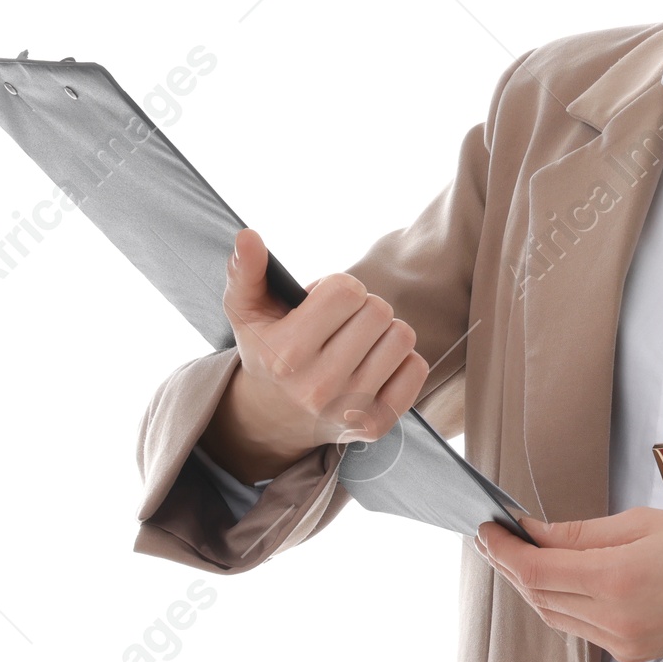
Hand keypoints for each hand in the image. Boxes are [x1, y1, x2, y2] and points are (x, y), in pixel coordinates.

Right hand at [202, 228, 428, 483]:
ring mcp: (350, 409)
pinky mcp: (377, 424)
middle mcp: (318, 386)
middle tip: (342, 323)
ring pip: (402, 336)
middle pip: (378, 311)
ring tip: (358, 342)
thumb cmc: (268, 349)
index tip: (323, 304)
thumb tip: (248, 236)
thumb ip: (246, 271)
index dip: (339, 288)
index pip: (347, 290)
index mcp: (286, 354)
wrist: (274, 417)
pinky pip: (416, 368)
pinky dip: (401, 360)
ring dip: (384, 332)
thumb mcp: (246, 311)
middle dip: (362, 307)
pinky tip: (374, 365)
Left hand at [475, 508, 662, 661]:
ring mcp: (622, 642)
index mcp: (617, 578)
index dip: (504, 551)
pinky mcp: (631, 653)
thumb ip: (582, 532)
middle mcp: (615, 619)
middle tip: (495, 538)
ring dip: (531, 587)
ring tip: (518, 555)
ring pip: (555, 616)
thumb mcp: (642, 521)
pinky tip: (557, 580)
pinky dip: (560, 603)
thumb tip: (535, 532)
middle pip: (539, 596)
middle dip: (511, 566)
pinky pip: (580, 628)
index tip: (487, 530)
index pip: (536, 570)